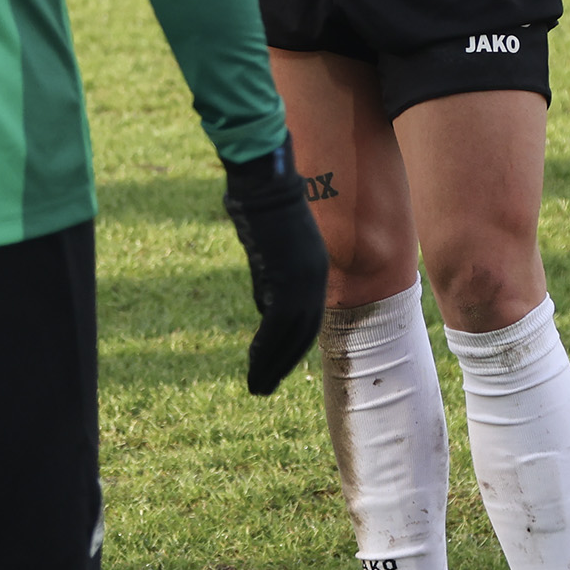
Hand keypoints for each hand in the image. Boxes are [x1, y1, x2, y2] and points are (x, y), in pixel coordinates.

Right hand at [221, 137, 327, 395]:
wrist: (265, 182)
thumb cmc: (263, 202)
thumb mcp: (274, 243)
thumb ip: (273, 275)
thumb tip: (265, 305)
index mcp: (315, 268)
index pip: (308, 319)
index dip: (291, 347)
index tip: (275, 366)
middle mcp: (315, 278)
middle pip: (303, 333)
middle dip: (282, 364)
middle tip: (264, 387)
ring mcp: (302, 280)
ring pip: (291, 337)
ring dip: (272, 365)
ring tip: (257, 387)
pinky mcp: (286, 279)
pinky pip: (276, 326)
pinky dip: (265, 350)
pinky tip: (254, 367)